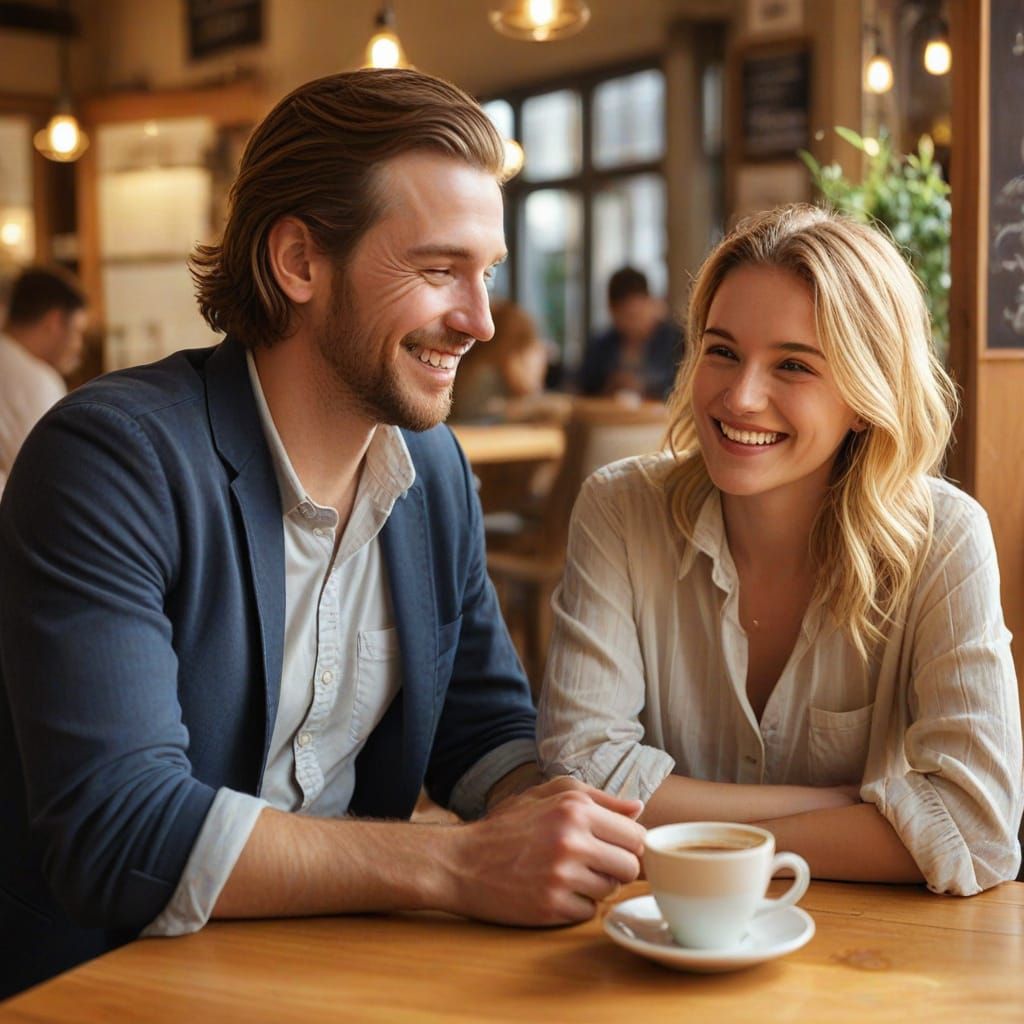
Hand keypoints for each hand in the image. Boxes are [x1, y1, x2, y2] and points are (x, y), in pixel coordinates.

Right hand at [443, 777, 644, 926]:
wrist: (461, 861)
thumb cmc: (508, 825)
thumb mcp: (547, 794)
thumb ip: (597, 797)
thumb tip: (638, 809)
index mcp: (575, 808)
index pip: (636, 835)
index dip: (628, 843)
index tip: (613, 846)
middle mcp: (571, 839)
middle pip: (630, 866)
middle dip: (617, 867)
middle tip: (594, 863)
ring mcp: (561, 876)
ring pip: (611, 890)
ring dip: (596, 886)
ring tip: (569, 874)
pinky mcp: (550, 907)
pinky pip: (588, 912)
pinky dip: (576, 905)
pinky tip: (555, 891)